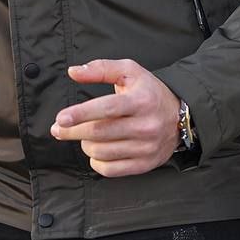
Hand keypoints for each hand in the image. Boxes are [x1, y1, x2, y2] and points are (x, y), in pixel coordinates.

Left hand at [51, 58, 180, 176]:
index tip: (61, 118)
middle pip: (100, 133)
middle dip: (73, 131)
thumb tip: (73, 72)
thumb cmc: (149, 91)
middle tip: (58, 129)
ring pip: (102, 152)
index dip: (81, 114)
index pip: (107, 109)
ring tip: (85, 136)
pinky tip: (96, 151)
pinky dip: (96, 162)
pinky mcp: (145, 164)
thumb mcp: (129, 72)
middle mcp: (146, 125)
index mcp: (141, 101)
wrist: (180, 117)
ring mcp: (146, 147)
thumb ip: (100, 69)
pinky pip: (110, 170)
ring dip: (85, 145)